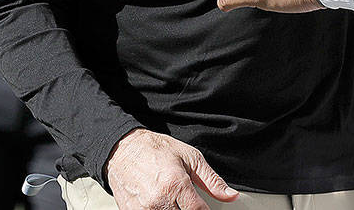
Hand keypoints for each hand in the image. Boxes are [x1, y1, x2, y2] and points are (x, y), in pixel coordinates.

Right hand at [106, 128, 236, 209]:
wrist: (123, 150)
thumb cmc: (155, 150)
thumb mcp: (190, 158)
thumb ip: (212, 181)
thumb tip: (230, 195)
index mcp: (176, 185)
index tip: (206, 209)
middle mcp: (159, 202)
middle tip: (189, 202)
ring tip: (175, 201)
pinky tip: (164, 204)